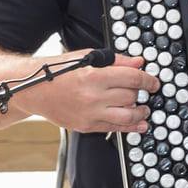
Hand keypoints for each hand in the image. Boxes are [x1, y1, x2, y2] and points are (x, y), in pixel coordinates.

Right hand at [18, 50, 158, 133]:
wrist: (33, 90)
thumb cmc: (56, 72)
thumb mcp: (85, 58)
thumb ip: (114, 61)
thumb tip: (137, 63)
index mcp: (93, 76)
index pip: (131, 78)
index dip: (148, 80)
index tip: (153, 81)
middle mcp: (93, 96)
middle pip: (131, 97)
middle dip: (142, 93)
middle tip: (145, 91)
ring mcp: (90, 114)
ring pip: (127, 116)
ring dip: (140, 112)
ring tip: (144, 108)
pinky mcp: (86, 126)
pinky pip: (114, 128)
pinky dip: (130, 127)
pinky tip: (138, 123)